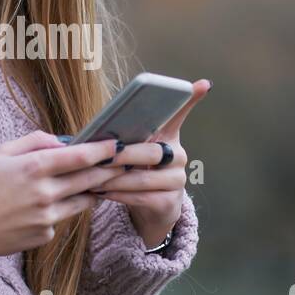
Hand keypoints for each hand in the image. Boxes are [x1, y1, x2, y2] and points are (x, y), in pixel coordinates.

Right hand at [0, 131, 128, 257]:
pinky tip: (48, 206)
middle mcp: (44, 193)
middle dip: (108, 170)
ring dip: (92, 191)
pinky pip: (62, 219)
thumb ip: (34, 142)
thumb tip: (63, 141)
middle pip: (89, 180)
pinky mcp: (44, 236)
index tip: (116, 145)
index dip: (102, 150)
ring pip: (82, 202)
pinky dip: (61, 210)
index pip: (79, 157)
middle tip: (121, 163)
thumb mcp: (1, 152)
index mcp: (33, 168)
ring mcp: (46, 218)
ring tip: (96, 182)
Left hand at [88, 78, 211, 248]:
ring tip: (93, 179)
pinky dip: (119, 195)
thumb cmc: (135, 173)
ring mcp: (177, 180)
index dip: (190, 100)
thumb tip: (96, 134)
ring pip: (143, 179)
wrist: (150, 210)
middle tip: (100, 156)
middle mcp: (178, 156)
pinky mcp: (170, 202)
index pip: (178, 115)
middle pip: (151, 152)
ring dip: (114, 180)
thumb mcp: (131, 154)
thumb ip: (123, 140)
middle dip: (123, 155)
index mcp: (168, 137)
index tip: (202, 84)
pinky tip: (102, 193)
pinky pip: (141, 197)